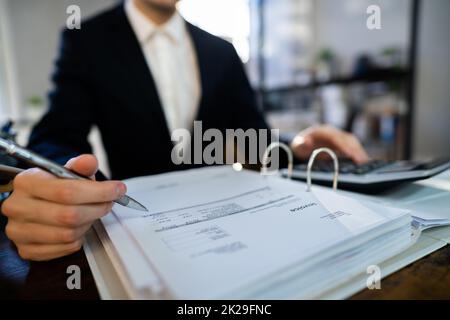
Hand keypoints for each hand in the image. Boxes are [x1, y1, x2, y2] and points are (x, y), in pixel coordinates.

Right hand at [1, 154, 125, 260]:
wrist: (33, 205)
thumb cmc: (52, 188)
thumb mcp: (65, 172)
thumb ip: (80, 166)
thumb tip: (90, 161)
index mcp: (27, 182)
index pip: (67, 191)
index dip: (99, 192)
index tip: (118, 190)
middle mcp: (18, 207)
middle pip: (69, 215)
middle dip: (97, 209)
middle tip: (109, 203)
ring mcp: (19, 232)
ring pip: (68, 234)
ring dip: (89, 224)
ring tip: (93, 213)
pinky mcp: (26, 250)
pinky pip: (65, 247)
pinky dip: (79, 238)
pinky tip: (80, 227)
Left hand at [290, 125, 368, 163]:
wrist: (302, 144)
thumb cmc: (300, 144)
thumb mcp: (296, 144)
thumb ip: (300, 143)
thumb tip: (306, 141)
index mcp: (323, 131)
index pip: (337, 137)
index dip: (345, 145)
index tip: (351, 154)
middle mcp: (333, 133)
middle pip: (348, 139)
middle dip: (356, 150)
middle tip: (363, 161)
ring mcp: (339, 138)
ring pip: (352, 143)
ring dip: (359, 151)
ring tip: (366, 163)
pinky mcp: (342, 144)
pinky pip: (352, 147)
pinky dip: (358, 154)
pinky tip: (363, 163)